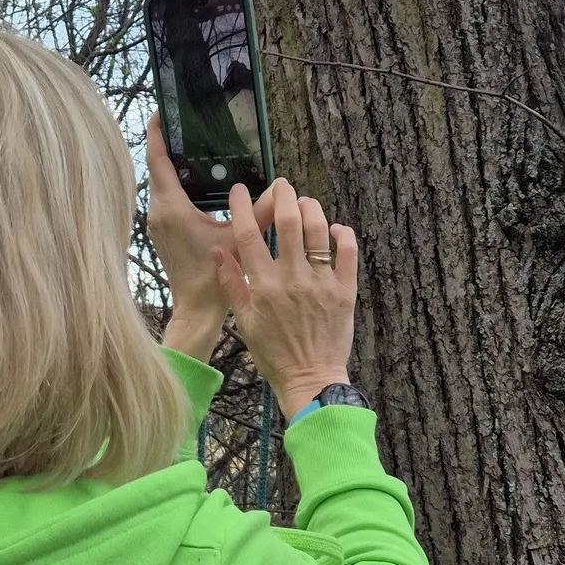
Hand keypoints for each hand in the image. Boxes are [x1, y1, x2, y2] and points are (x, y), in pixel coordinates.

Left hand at [144, 112, 273, 324]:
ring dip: (169, 165)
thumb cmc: (214, 278)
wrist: (196, 309)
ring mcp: (157, 223)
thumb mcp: (241, 239)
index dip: (156, 133)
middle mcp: (158, 212)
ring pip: (158, 184)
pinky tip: (192, 179)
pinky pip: (163, 198)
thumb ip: (261, 211)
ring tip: (188, 145)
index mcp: (172, 208)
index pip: (157, 160)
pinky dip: (173, 183)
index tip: (161, 111)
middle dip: (166, 144)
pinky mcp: (161, 232)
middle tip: (182, 123)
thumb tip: (281, 187)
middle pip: (156, 168)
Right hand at [212, 180, 358, 418]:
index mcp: (263, 286)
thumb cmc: (273, 354)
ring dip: (311, 209)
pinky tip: (334, 229)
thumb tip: (218, 252)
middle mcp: (292, 278)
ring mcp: (321, 283)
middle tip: (281, 185)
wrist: (310, 379)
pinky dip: (342, 235)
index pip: (248, 235)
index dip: (242, 208)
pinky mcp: (344, 291)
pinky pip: (347, 253)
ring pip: (318, 231)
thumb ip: (232, 284)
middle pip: (288, 222)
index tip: (239, 191)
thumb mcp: (244, 321)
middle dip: (283, 195)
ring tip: (305, 202)